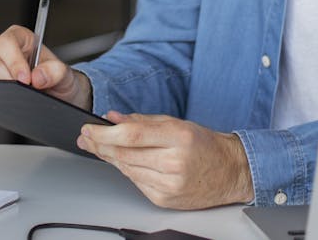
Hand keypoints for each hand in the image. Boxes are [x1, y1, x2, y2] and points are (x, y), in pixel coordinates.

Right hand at [0, 25, 91, 109]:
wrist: (59, 98)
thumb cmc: (59, 80)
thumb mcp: (66, 75)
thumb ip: (57, 72)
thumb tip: (38, 76)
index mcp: (22, 39)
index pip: (8, 42)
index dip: (13, 60)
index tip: (25, 78)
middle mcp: (5, 51)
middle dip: (8, 77)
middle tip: (24, 89)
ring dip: (3, 88)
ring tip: (22, 95)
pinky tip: (13, 100)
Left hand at [77, 111, 253, 209]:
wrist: (231, 172)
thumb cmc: (205, 146)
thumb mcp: (177, 123)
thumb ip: (142, 121)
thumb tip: (113, 118)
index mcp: (178, 136)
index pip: (131, 135)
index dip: (104, 133)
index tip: (89, 129)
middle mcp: (174, 162)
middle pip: (124, 154)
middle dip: (100, 145)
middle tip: (86, 138)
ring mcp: (169, 184)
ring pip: (126, 169)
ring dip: (110, 158)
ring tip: (100, 147)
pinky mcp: (165, 199)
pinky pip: (135, 182)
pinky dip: (128, 171)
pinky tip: (125, 162)